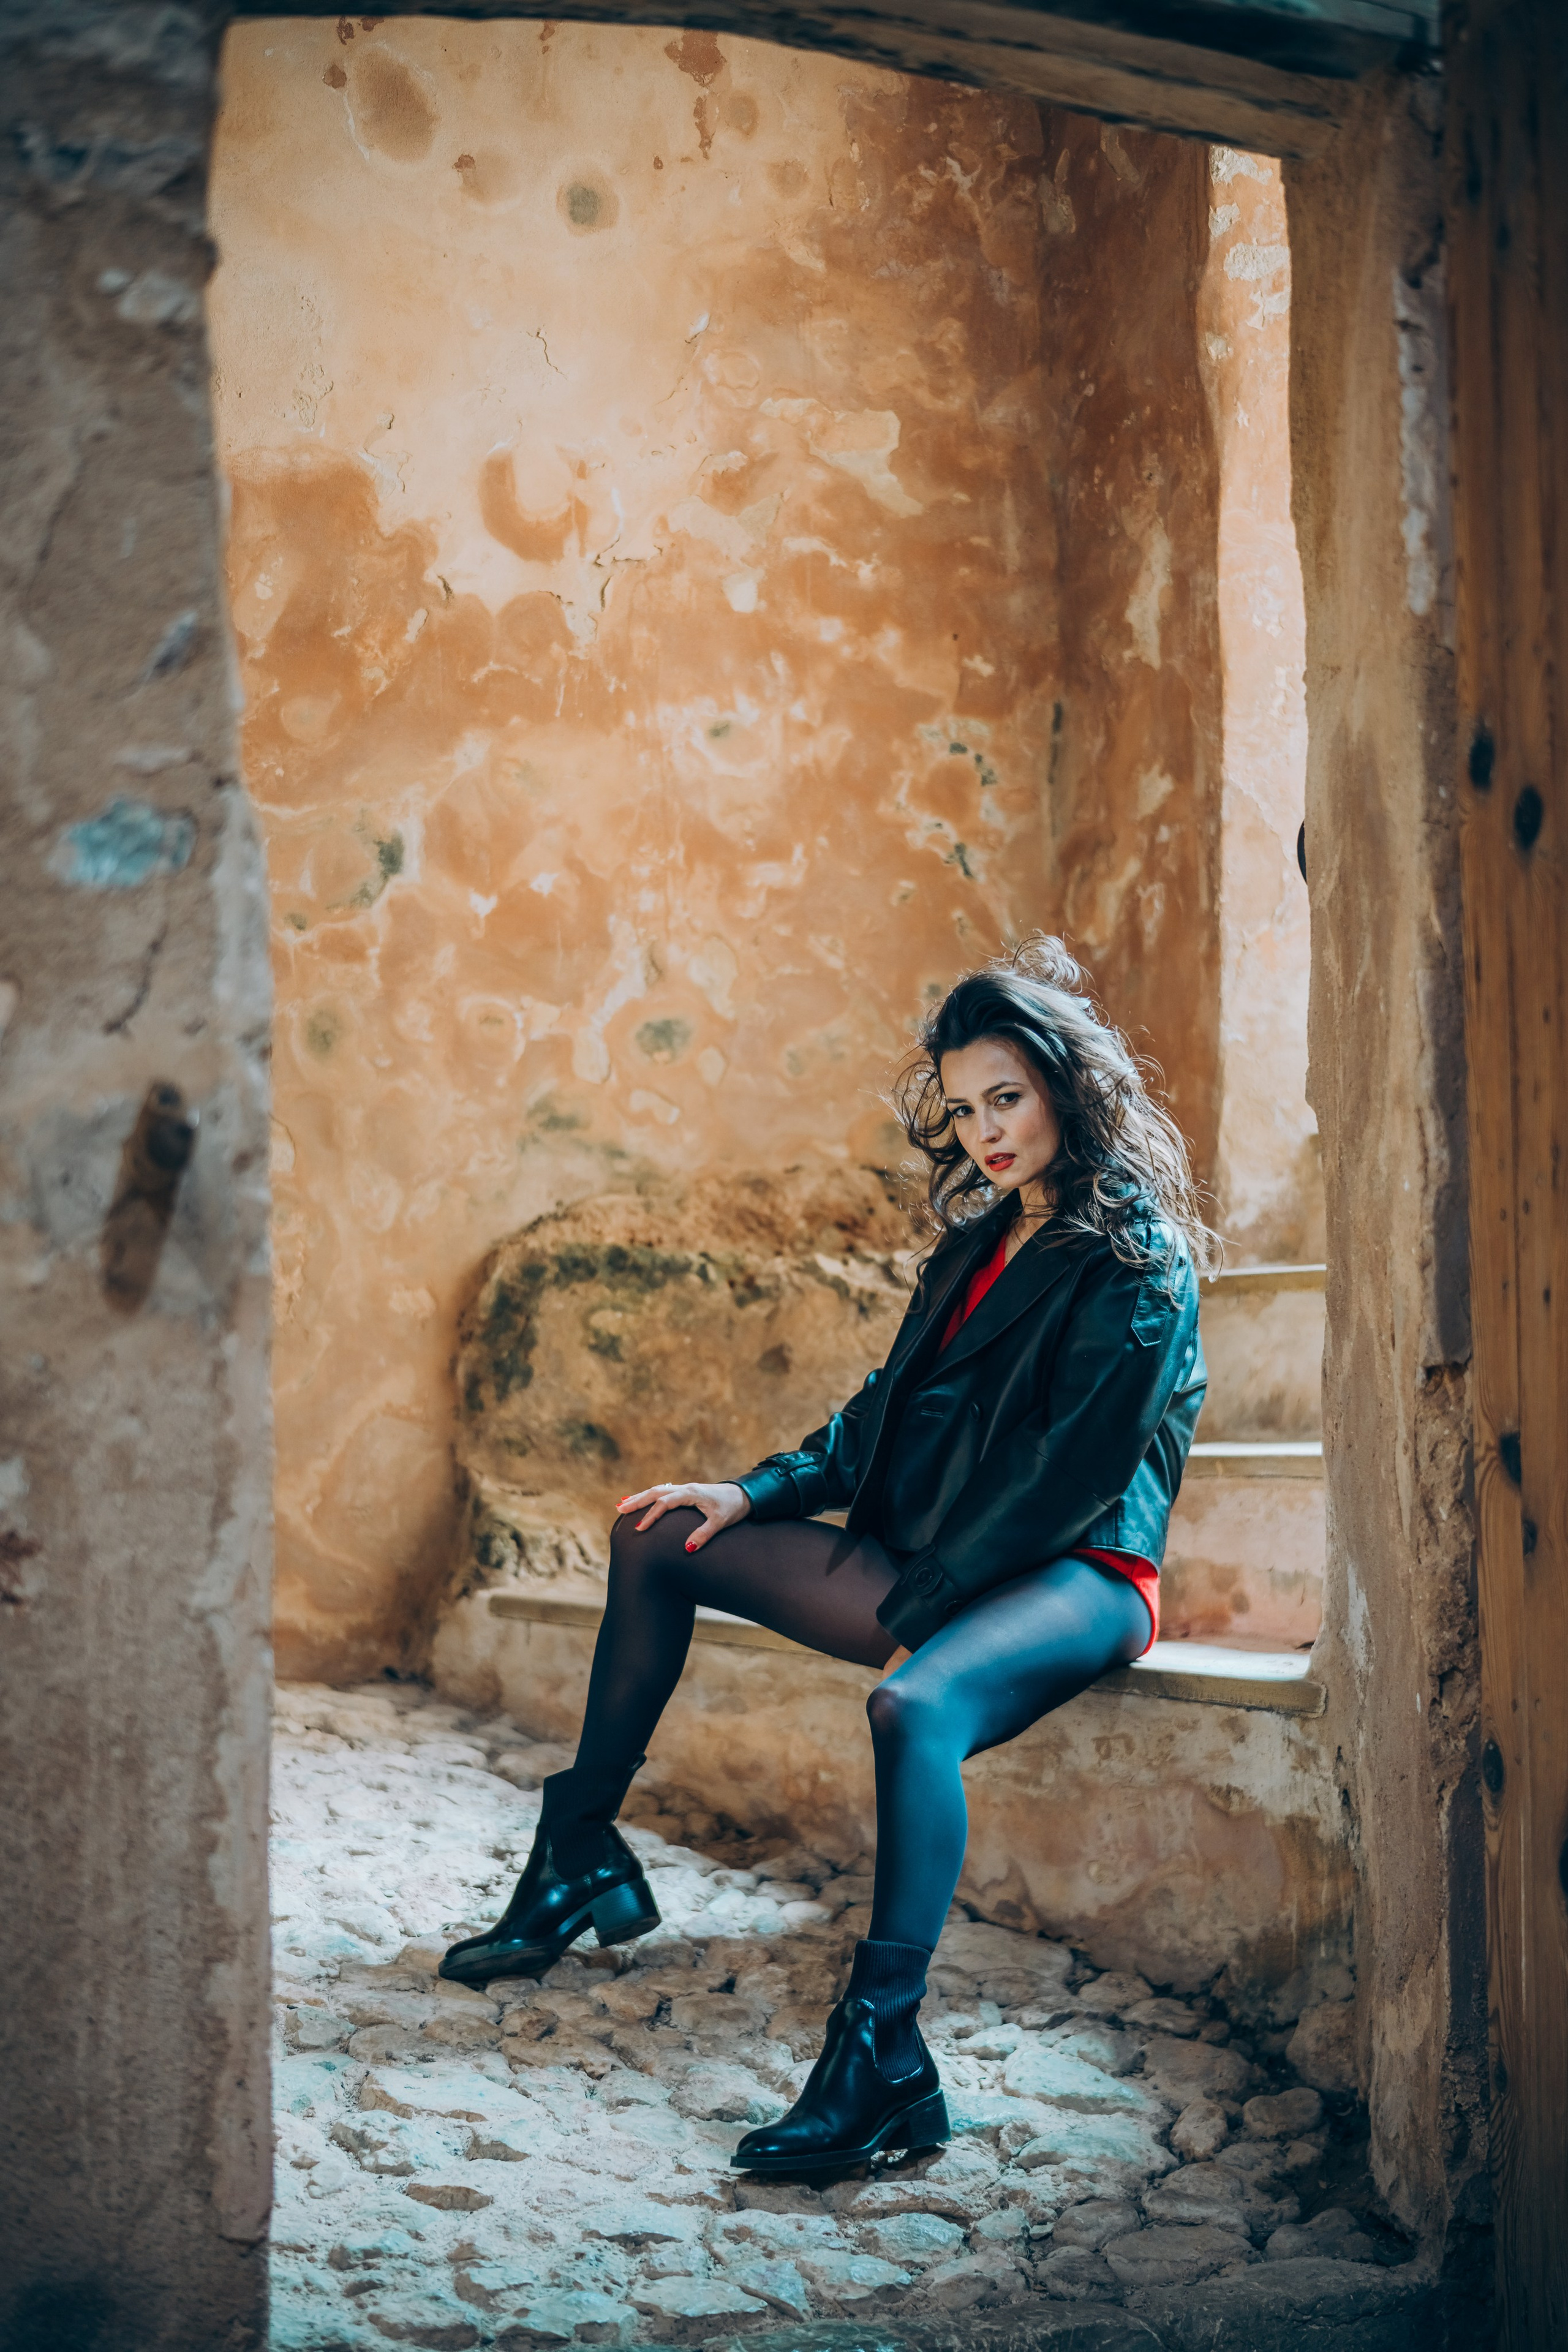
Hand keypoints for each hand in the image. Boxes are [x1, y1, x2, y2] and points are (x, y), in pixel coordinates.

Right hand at [616, 1480, 750, 1551]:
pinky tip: (642, 1501)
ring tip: (623, 1504)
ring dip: (640, 1497)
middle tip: (619, 1509)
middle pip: (656, 1492)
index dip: (652, 1515)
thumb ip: (704, 1535)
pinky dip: (650, 1496)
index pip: (665, 1503)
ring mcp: (685, 1489)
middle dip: (637, 1501)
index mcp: (691, 1493)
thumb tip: (687, 1549)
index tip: (640, 1528)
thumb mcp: (721, 1523)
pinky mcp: (686, 1492)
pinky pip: (663, 1492)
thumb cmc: (733, 1508)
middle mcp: (685, 1488)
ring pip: (658, 1490)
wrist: (745, 1495)